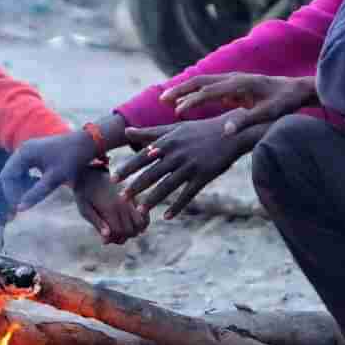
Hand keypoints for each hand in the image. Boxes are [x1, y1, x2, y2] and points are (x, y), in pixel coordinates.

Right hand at [0, 131, 97, 211]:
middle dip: (15, 191)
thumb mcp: (54, 179)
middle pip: (10, 175)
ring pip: (17, 173)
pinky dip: (28, 180)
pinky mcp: (36, 152)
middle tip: (26, 204)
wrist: (88, 143)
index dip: (10, 194)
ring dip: (22, 186)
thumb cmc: (73, 159)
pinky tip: (38, 186)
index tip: (20, 207)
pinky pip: (25, 169)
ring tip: (33, 197)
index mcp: (24, 153)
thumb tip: (20, 209)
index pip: (6, 177)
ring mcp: (29, 150)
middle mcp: (23, 149)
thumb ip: (36, 193)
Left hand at [74, 167, 147, 243]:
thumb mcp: (85, 210)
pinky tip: (130, 224)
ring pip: (141, 223)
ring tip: (120, 230)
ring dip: (133, 231)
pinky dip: (142, 222)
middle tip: (112, 236)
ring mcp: (131, 199)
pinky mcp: (135, 196)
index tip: (105, 240)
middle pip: (131, 230)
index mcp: (110, 207)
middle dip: (122, 237)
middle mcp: (123, 203)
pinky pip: (145, 213)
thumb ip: (97, 224)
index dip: (113, 239)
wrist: (90, 173)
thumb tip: (106, 239)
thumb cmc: (84, 194)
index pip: (119, 232)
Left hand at [114, 110, 259, 219]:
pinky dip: (177, 206)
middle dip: (135, 187)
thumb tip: (126, 131)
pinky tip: (167, 216)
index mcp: (168, 142)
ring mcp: (190, 166)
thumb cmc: (200, 130)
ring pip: (167, 186)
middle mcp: (177, 154)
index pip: (142, 157)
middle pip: (152, 174)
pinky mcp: (204, 176)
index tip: (113, 178)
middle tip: (121, 198)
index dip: (128, 168)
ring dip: (153, 200)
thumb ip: (149, 132)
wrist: (232, 132)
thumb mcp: (175, 128)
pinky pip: (187, 194)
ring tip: (140, 211)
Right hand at [160, 73, 317, 134]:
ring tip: (166, 100)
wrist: (297, 89)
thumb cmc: (284, 103)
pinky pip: (209, 87)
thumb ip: (246, 121)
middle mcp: (233, 78)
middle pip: (200, 81)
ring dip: (184, 90)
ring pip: (202, 82)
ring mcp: (233, 79)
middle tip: (162, 100)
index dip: (193, 100)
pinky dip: (195, 93)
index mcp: (240, 84)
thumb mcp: (267, 114)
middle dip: (180, 90)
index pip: (210, 91)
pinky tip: (185, 104)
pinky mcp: (234, 85)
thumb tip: (226, 131)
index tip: (178, 111)